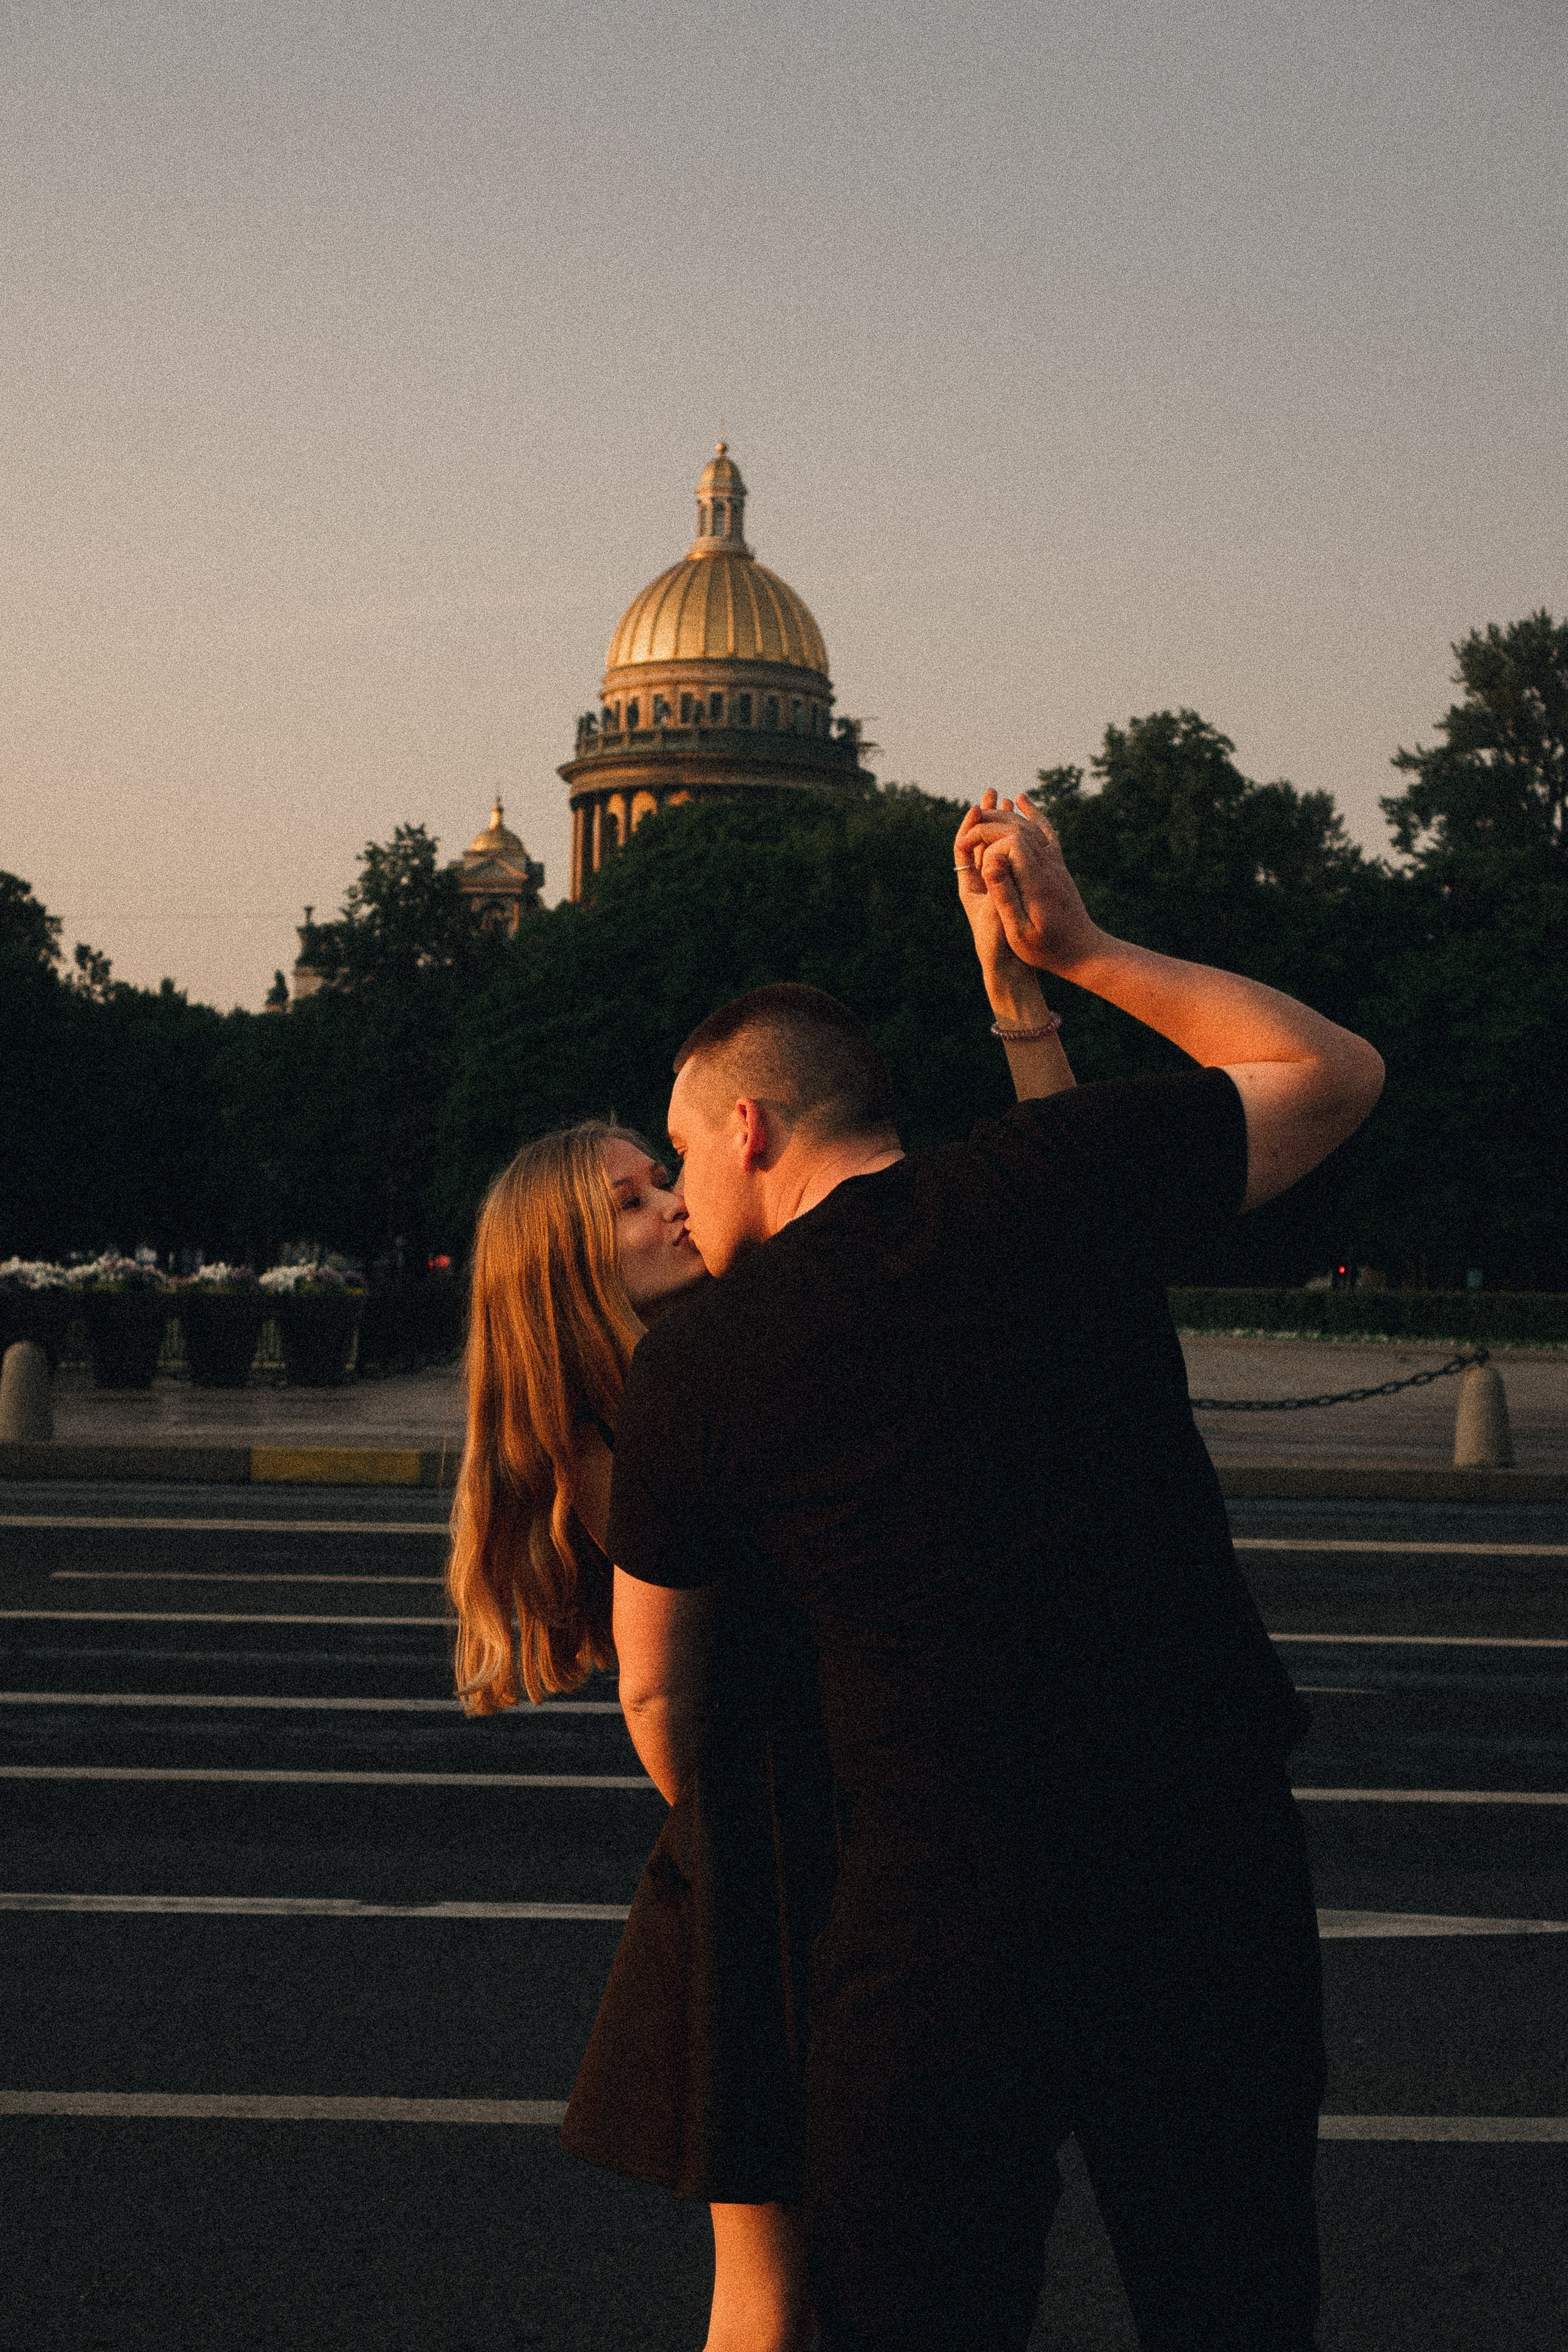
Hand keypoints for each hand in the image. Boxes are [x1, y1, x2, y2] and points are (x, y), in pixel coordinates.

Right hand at [955, 792, 1101, 976]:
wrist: (1084, 951)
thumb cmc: (1048, 950)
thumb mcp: (1019, 931)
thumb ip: (1004, 896)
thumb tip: (991, 862)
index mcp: (1037, 881)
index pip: (1012, 839)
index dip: (986, 836)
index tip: (966, 845)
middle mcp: (1049, 866)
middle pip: (1019, 827)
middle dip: (990, 824)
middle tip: (967, 833)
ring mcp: (1056, 864)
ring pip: (1031, 826)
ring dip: (1006, 816)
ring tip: (982, 811)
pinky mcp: (1058, 866)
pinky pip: (1046, 832)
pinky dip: (1033, 814)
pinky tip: (1021, 801)